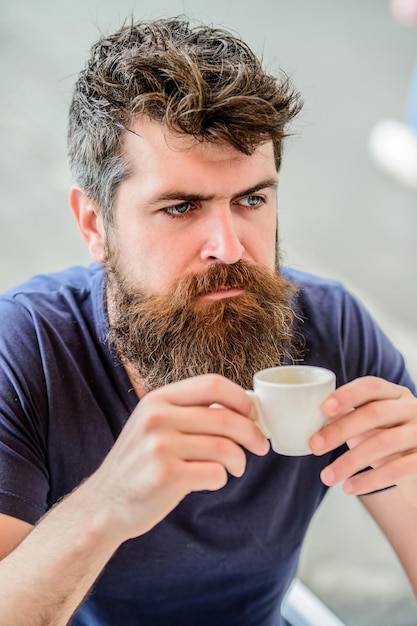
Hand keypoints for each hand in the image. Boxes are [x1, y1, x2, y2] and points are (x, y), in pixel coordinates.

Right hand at [86, 374, 269, 541]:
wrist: (105, 503)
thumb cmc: (140, 463)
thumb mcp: (154, 425)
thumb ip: (189, 412)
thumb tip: (242, 408)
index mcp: (158, 399)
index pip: (212, 384)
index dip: (241, 398)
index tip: (253, 414)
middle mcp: (157, 418)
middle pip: (225, 417)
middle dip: (252, 433)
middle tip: (261, 446)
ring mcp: (159, 447)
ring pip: (225, 447)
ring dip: (239, 460)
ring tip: (235, 468)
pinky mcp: (166, 476)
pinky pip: (215, 473)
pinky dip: (222, 479)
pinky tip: (211, 481)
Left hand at [309, 376, 416, 505]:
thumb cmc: (389, 442)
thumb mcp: (371, 427)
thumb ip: (348, 419)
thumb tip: (312, 421)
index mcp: (396, 394)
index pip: (371, 386)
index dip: (347, 395)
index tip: (323, 409)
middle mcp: (412, 409)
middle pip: (374, 413)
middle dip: (340, 430)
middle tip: (314, 446)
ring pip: (383, 443)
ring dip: (349, 461)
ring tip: (326, 477)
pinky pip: (396, 469)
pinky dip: (369, 480)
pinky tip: (349, 487)